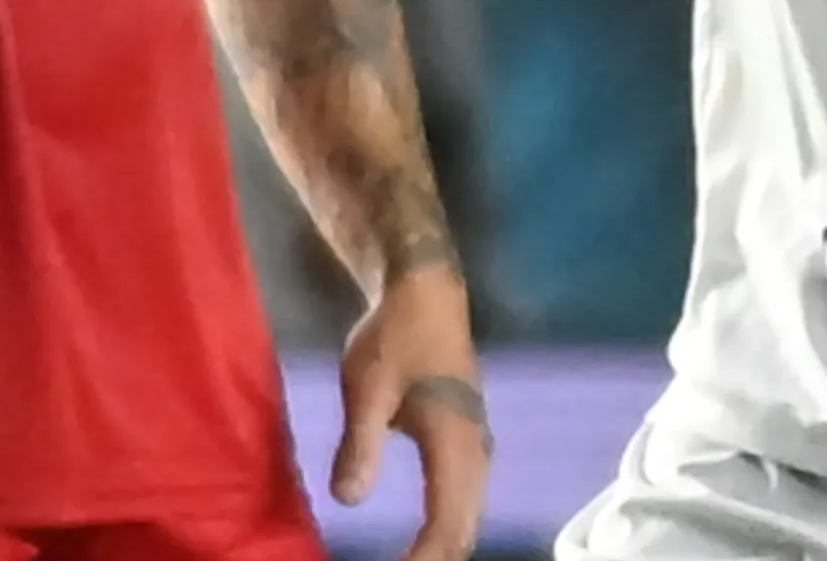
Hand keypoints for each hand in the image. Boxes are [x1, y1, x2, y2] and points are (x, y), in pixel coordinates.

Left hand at [332, 263, 487, 560]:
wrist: (425, 291)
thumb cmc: (394, 334)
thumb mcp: (366, 387)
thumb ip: (360, 443)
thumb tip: (348, 501)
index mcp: (454, 441)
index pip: (446, 524)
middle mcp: (476, 450)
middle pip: (465, 530)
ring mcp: (477, 445)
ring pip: (469, 517)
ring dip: (443, 549)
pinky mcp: (469, 441)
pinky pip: (466, 501)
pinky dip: (448, 530)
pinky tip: (425, 544)